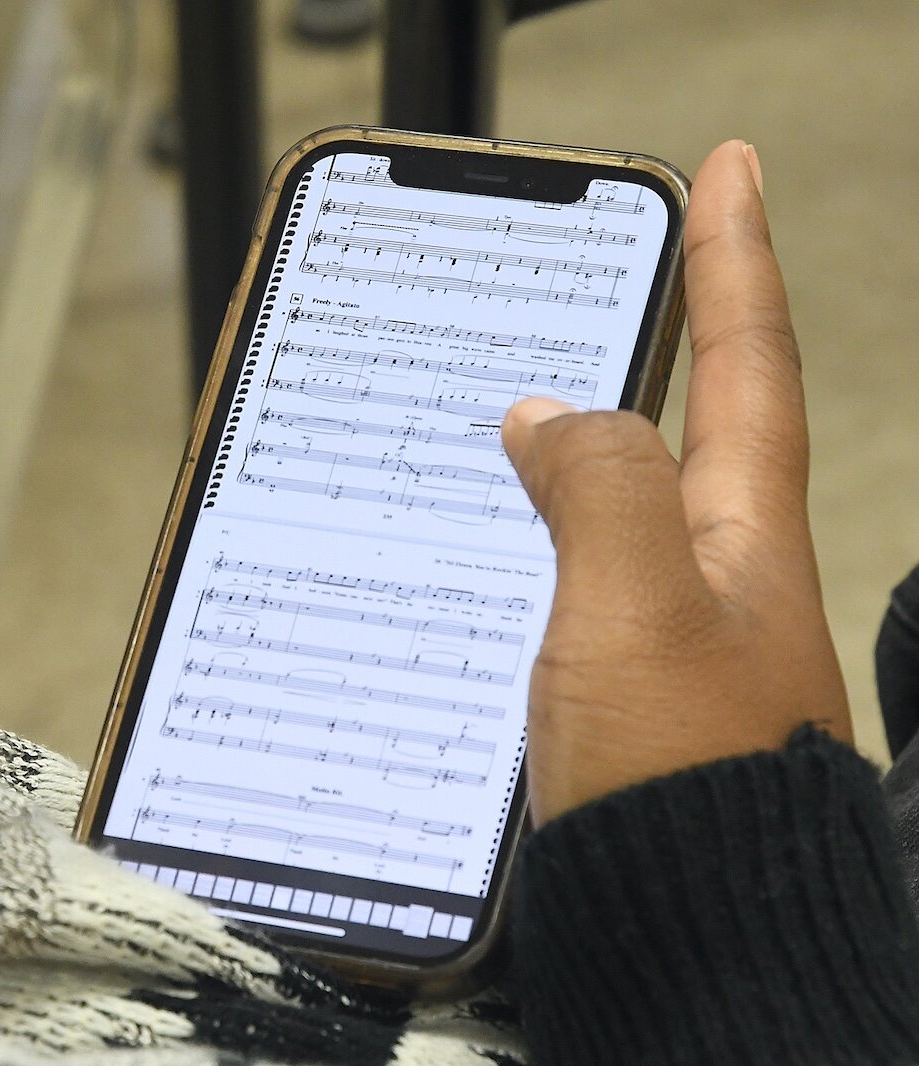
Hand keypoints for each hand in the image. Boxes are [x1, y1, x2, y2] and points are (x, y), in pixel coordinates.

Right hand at [503, 140, 851, 823]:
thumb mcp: (638, 606)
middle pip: (697, 424)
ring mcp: (667, 641)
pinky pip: (574, 581)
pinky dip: (537, 538)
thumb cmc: (681, 787)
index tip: (730, 168)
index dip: (735, 259)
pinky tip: (493, 544)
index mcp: (745, 542)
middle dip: (673, 332)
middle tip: (632, 268)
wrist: (687, 948)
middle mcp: (718, 582)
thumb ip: (597, 486)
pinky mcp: (612, 698)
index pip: (747, 366)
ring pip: (621, 504)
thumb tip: (549, 414)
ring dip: (585, 438)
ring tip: (530, 393)